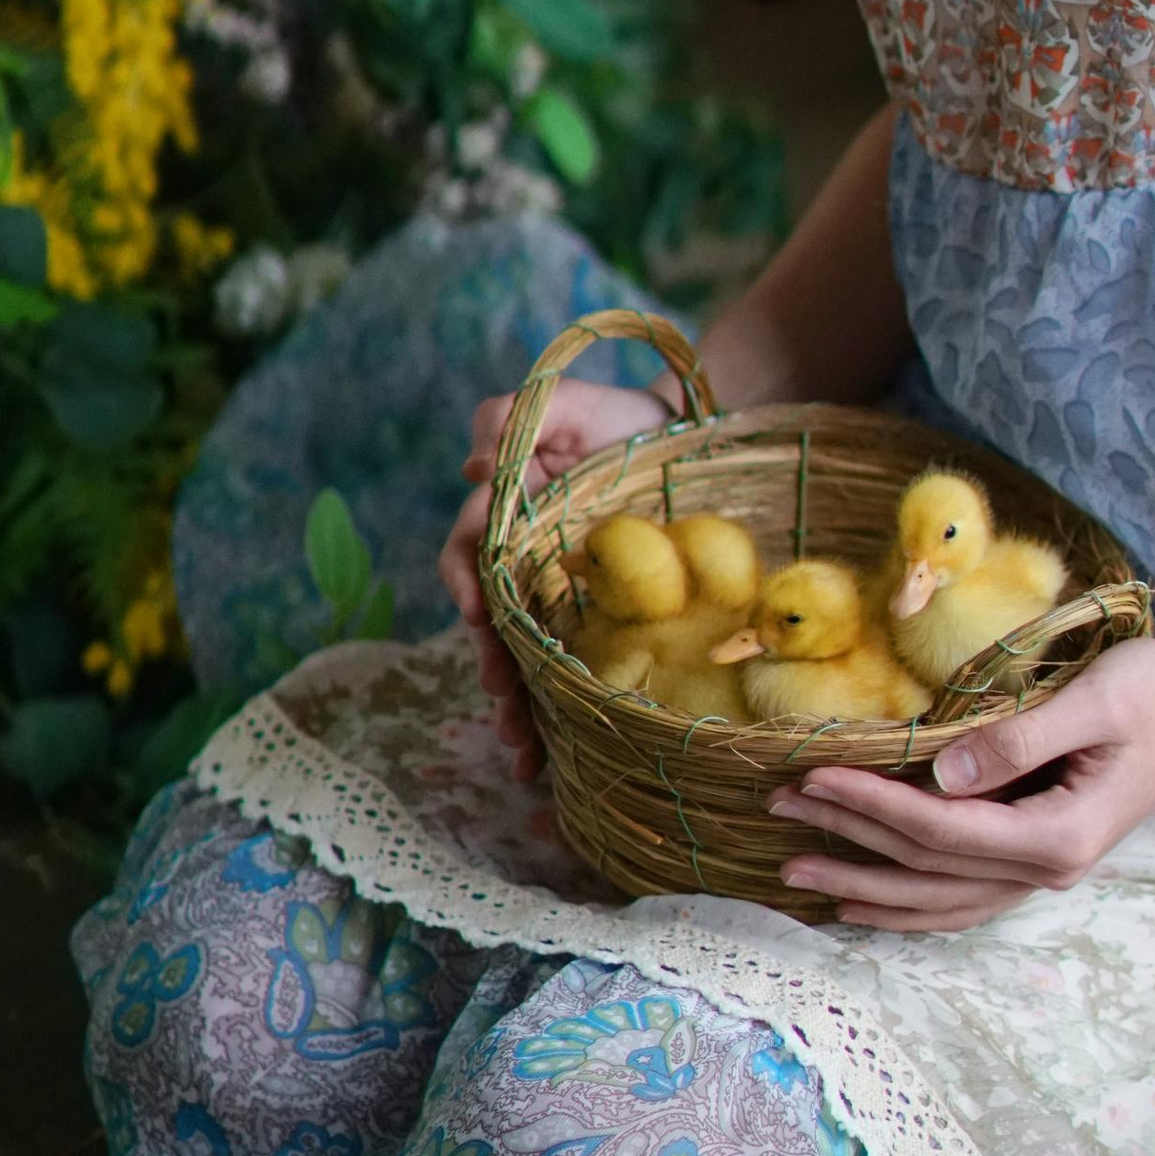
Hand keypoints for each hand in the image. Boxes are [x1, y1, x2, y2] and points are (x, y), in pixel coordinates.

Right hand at [438, 374, 659, 776]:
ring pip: (529, 659)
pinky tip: (558, 754)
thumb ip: (509, 420)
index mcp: (506, 518)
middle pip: (495, 625)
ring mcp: (562, 598)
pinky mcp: (601, 622)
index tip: (476, 616)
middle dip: (494, 668)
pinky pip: (576, 670)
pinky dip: (563, 713)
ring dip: (520, 706)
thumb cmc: (618, 414)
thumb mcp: (560, 401)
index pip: (470, 555)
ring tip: (524, 749)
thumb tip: (473, 469)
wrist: (689, 433)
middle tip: (504, 706)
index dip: (465, 587)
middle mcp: (525, 565)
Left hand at [765, 634, 1154, 933]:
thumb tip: (942, 773)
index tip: (815, 774)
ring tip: (799, 867)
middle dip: (850, 837)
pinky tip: (865, 896)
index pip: (944, 829)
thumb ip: (1019, 739)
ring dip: (868, 883)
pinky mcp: (1039, 855)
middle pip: (929, 868)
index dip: (875, 804)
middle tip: (779, 808)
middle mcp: (1050, 869)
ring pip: (940, 896)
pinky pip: (962, 895)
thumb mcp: (1094, 700)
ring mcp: (1044, 871)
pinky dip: (910, 902)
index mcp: (1061, 835)